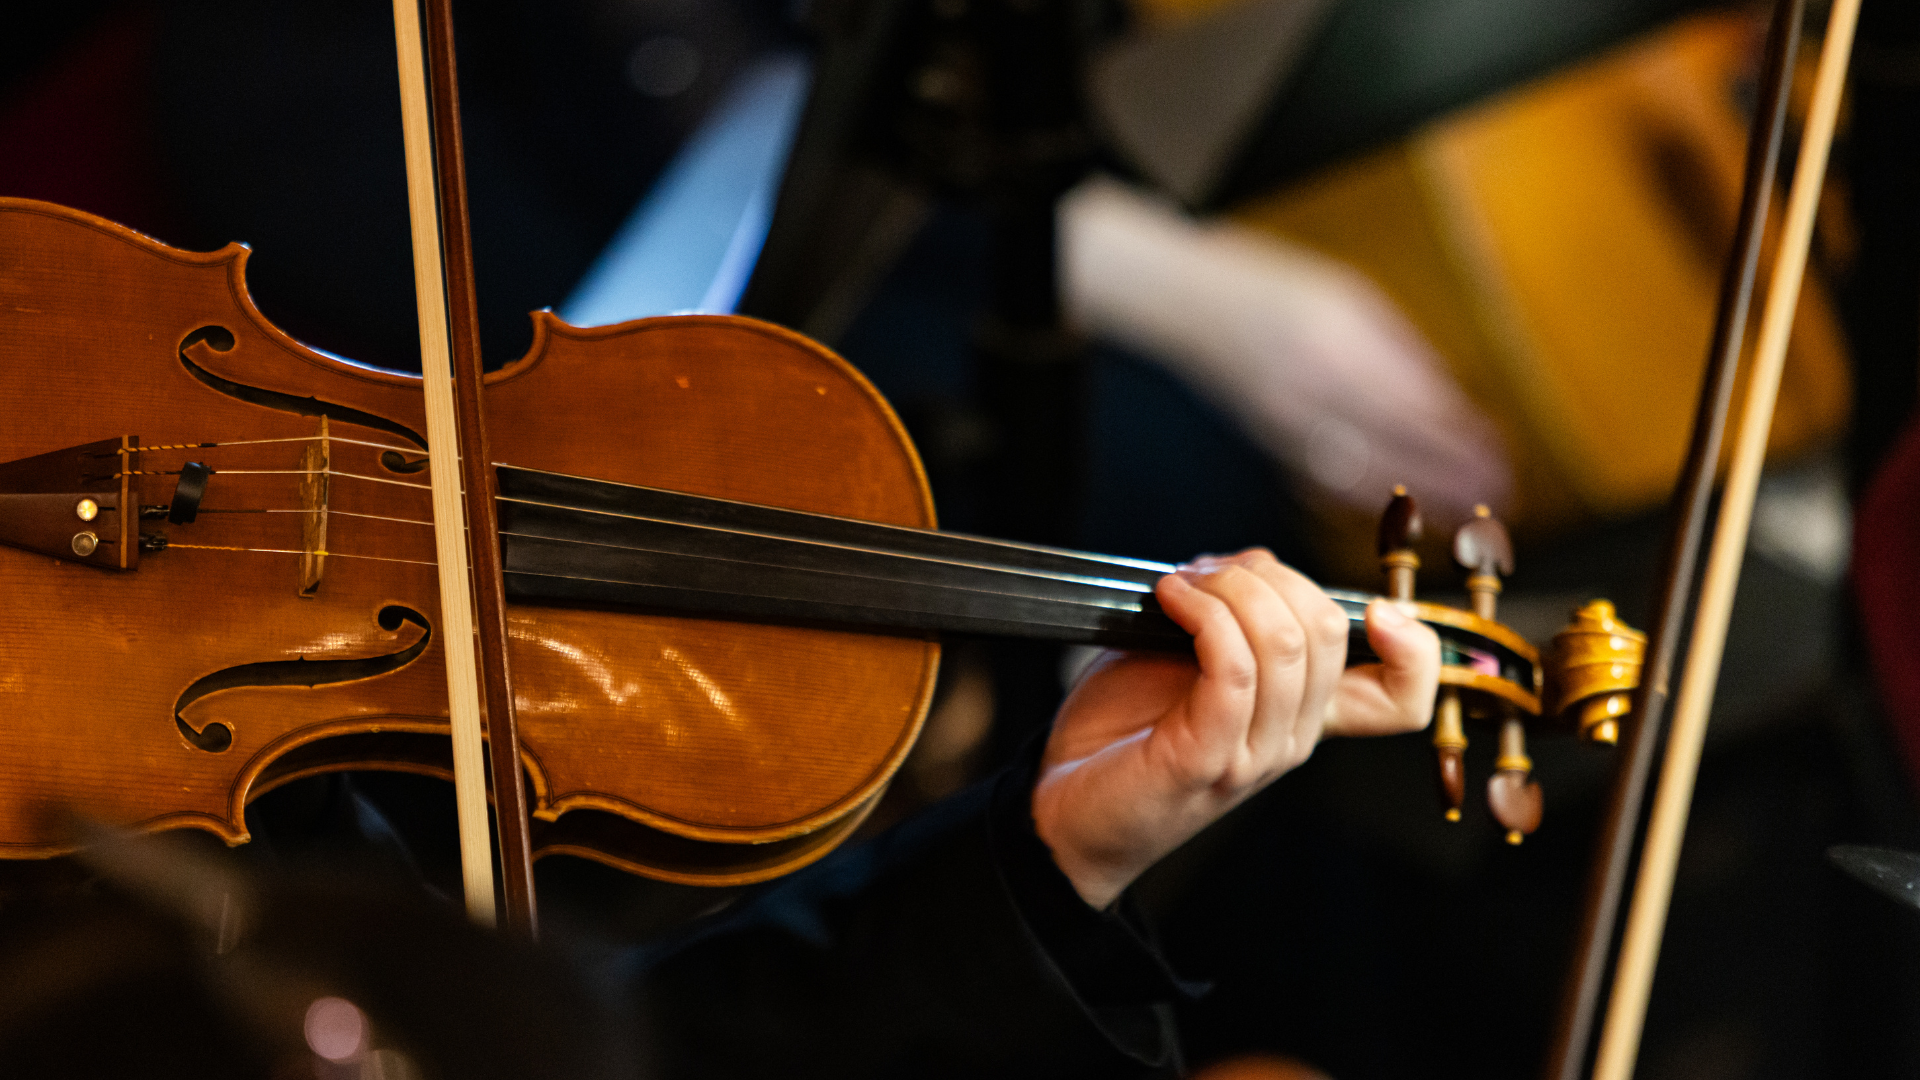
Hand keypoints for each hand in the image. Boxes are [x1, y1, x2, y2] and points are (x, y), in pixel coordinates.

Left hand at [1031, 549, 1439, 907]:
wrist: (1062, 804)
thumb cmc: (1124, 728)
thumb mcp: (1190, 658)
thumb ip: (1237, 616)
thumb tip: (1251, 565)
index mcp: (1301, 715)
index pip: (1405, 697)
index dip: (1416, 646)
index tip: (1373, 608)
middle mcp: (1292, 739)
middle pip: (1329, 632)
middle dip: (1266, 576)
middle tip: (1204, 575)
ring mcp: (1254, 753)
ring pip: (1285, 642)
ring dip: (1227, 589)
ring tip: (1179, 588)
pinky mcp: (1207, 758)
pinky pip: (1233, 668)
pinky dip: (1202, 614)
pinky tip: (1169, 601)